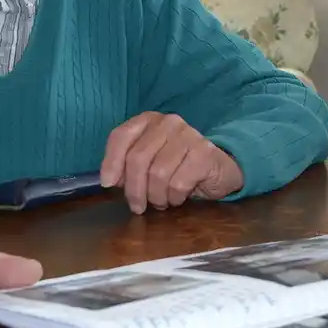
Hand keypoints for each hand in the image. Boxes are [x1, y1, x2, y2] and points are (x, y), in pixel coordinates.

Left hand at [100, 112, 243, 214]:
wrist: (220, 170)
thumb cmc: (178, 167)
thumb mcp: (149, 164)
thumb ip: (128, 167)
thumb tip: (109, 180)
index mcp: (149, 121)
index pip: (121, 136)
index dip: (111, 162)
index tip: (108, 184)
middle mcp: (168, 123)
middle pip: (138, 158)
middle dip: (134, 189)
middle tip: (137, 207)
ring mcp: (189, 135)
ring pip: (158, 174)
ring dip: (156, 196)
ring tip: (162, 202)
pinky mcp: (204, 153)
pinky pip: (178, 183)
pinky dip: (174, 197)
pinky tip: (178, 198)